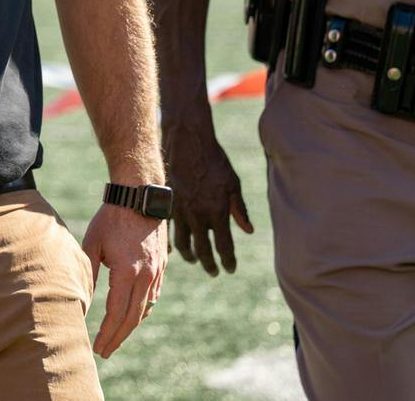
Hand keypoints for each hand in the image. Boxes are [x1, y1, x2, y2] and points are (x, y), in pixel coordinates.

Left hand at [81, 202, 168, 358]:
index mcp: (128, 272)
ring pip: (144, 309)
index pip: (117, 313)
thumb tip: (82, 299)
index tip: (98, 347)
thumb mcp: (93, 243)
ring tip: (114, 336)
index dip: (107, 333)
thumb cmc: (112, 217)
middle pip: (133, 318)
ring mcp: (157, 273)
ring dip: (130, 325)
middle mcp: (147, 277)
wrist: (140, 196)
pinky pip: (152, 297)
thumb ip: (89, 273)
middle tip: (104, 351)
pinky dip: (141, 310)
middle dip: (118, 337)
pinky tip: (131, 316)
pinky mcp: (161, 268)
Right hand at [163, 115, 252, 274]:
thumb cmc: (214, 160)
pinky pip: (167, 229)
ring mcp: (180, 210)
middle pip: (203, 250)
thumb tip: (247, 231)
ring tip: (194, 260)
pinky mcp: (167, 202)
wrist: (187, 141)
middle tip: (213, 272)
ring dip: (190, 255)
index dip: (228, 261)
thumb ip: (238, 209)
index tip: (230, 269)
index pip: (225, 247)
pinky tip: (172, 247)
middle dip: (209, 264)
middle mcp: (198, 215)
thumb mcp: (232, 183)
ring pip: (183, 243)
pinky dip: (170, 241)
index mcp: (217, 212)